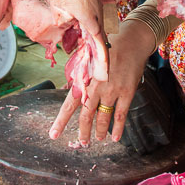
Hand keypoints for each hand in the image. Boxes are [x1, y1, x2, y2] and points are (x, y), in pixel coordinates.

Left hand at [49, 21, 152, 144]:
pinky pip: (120, 114)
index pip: (69, 104)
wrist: (131, 42)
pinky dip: (117, 128)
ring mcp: (112, 90)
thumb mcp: (89, 59)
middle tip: (80, 142)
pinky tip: (115, 137)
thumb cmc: (108, 49)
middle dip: (82, 131)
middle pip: (86, 115)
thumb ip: (79, 76)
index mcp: (84, 79)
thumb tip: (66, 88)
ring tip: (96, 139)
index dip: (61, 120)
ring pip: (102, 116)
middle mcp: (96, 86)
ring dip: (99, 130)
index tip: (54, 134)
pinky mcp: (127, 92)